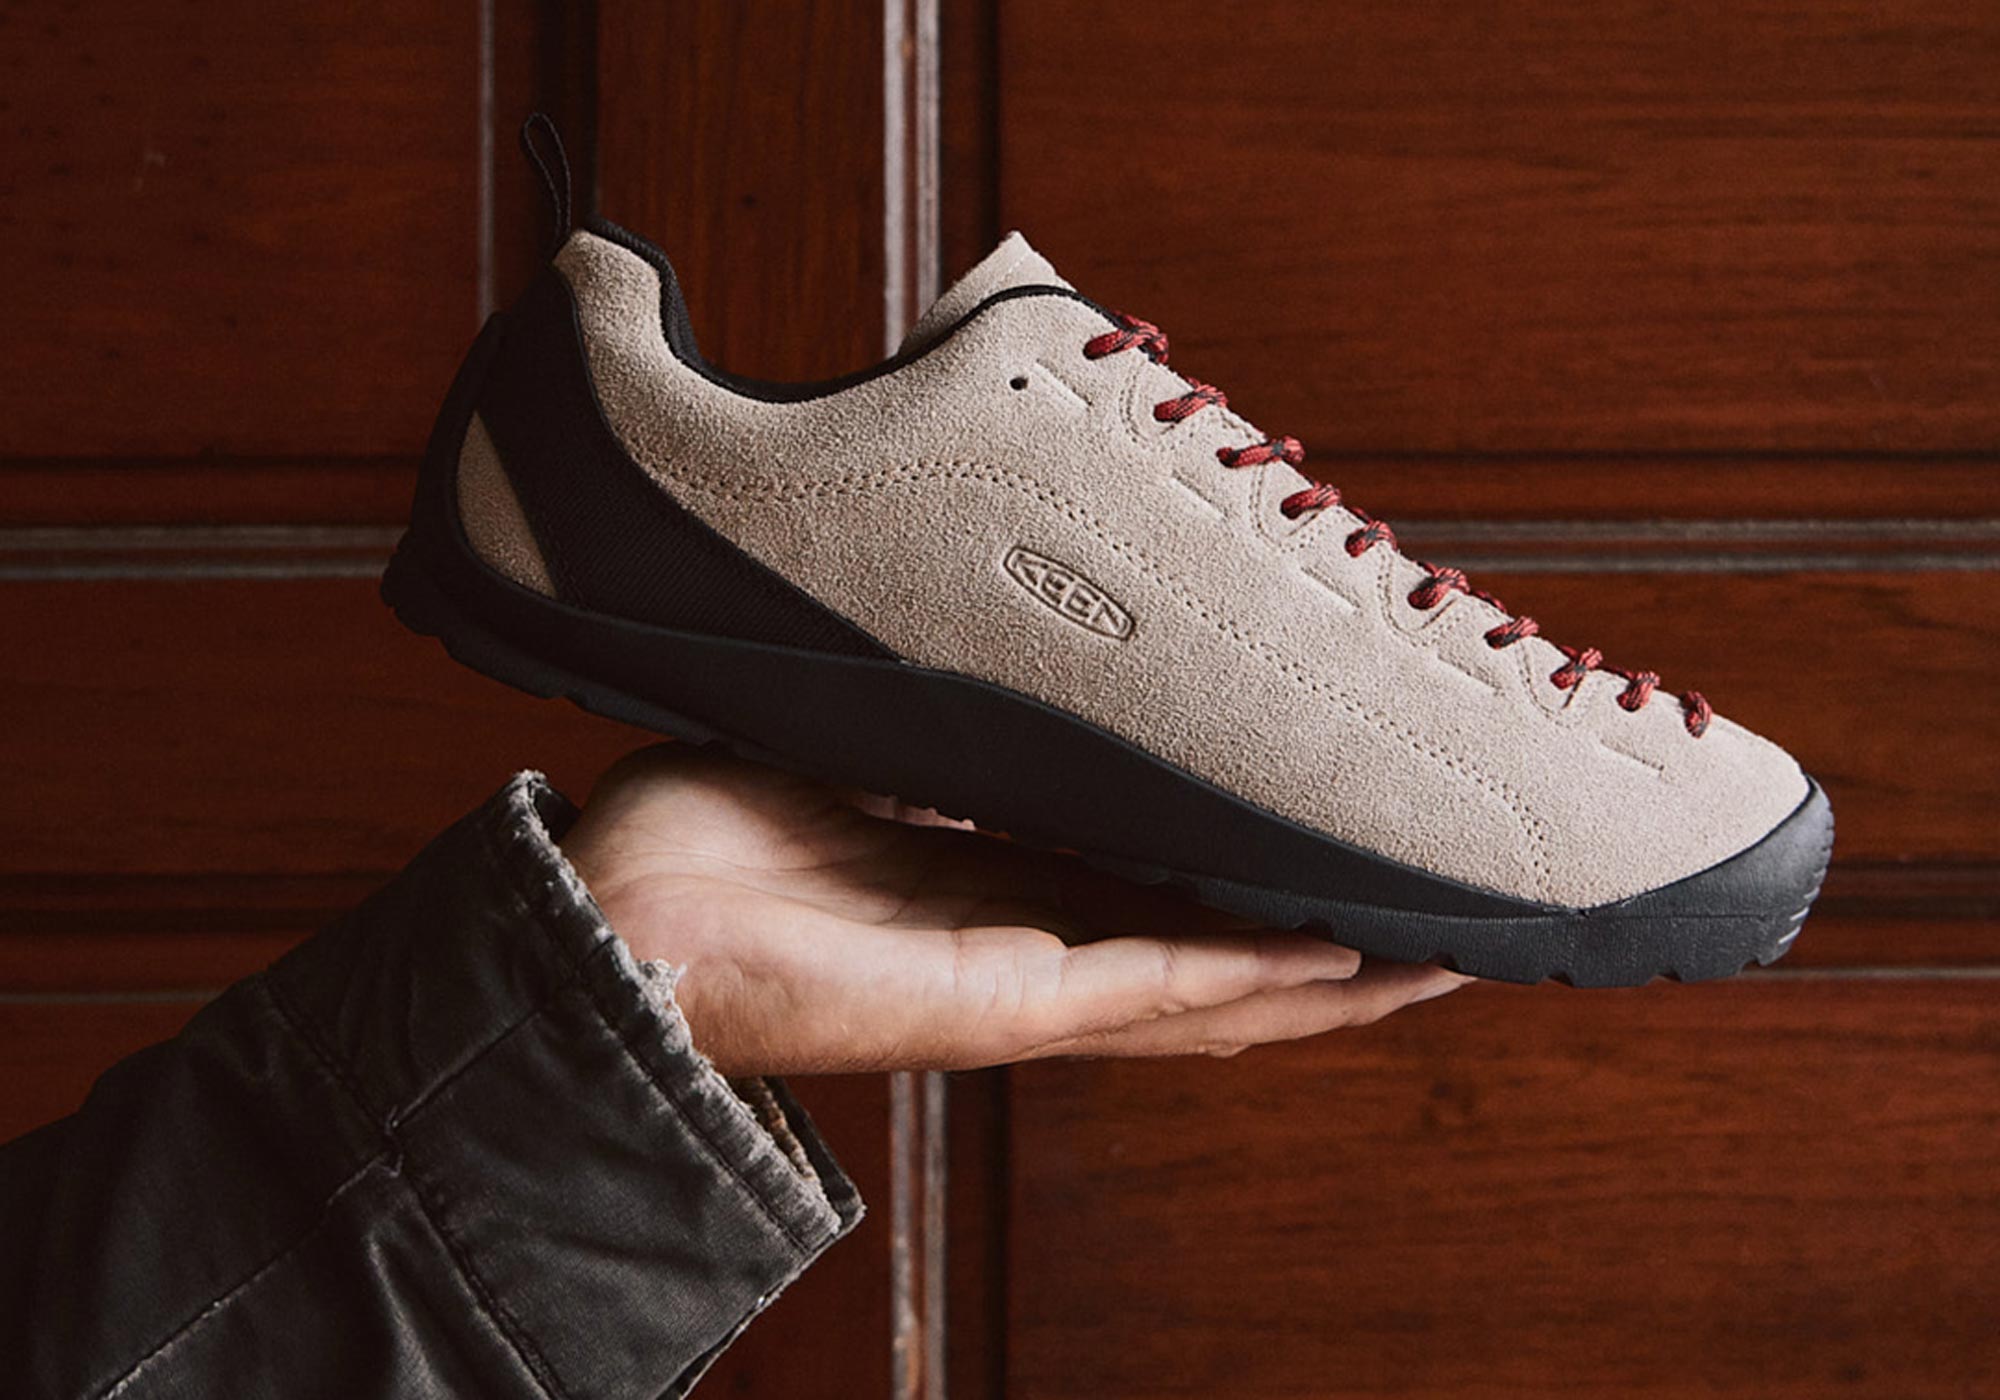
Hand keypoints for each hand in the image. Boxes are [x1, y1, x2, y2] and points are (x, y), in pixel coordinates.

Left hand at [560, 746, 1470, 1076]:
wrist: (608, 918)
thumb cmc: (702, 839)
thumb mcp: (844, 741)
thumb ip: (929, 708)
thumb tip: (982, 626)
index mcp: (998, 885)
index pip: (1162, 882)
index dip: (1256, 865)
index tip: (1338, 827)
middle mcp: (1033, 945)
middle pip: (1220, 952)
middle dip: (1335, 938)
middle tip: (1450, 909)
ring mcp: (1029, 985)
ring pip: (1220, 991)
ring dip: (1334, 974)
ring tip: (1450, 954)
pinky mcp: (1004, 1004)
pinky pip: (1158, 989)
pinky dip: (1256, 976)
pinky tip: (1348, 960)